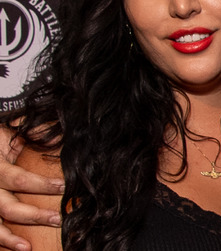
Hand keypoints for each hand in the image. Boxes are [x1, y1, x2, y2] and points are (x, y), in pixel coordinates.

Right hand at [0, 130, 62, 250]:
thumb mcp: (11, 131)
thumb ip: (33, 134)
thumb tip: (58, 137)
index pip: (19, 179)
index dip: (42, 185)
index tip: (64, 187)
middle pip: (7, 207)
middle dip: (33, 216)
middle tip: (57, 219)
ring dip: (8, 237)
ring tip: (27, 247)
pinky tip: (13, 246)